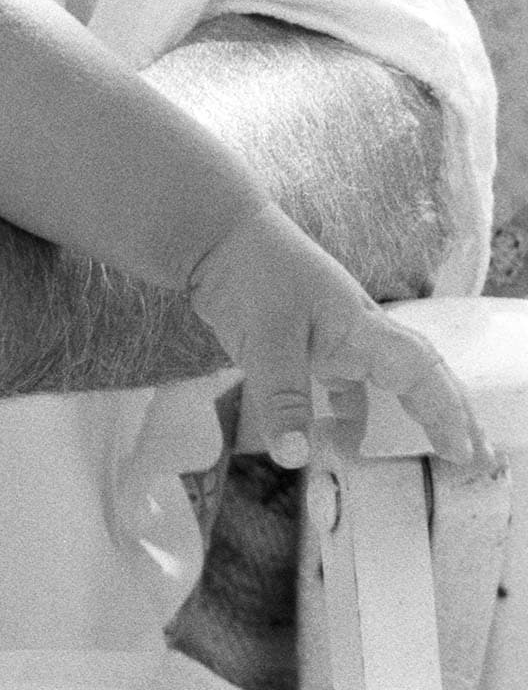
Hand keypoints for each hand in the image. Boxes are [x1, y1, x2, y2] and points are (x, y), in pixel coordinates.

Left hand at [187, 202, 489, 471]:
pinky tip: (343, 442)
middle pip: (416, 374)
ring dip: (402, 417)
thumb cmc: (249, 269)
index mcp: (359, 324)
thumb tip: (296, 458)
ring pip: (379, 383)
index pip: (419, 370)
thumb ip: (282, 399)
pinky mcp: (303, 342)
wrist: (213, 231)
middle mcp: (354, 331)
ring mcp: (330, 335)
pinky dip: (349, 414)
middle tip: (474, 455)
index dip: (446, 411)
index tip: (464, 450)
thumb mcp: (264, 337)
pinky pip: (341, 385)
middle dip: (448, 412)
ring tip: (428, 452)